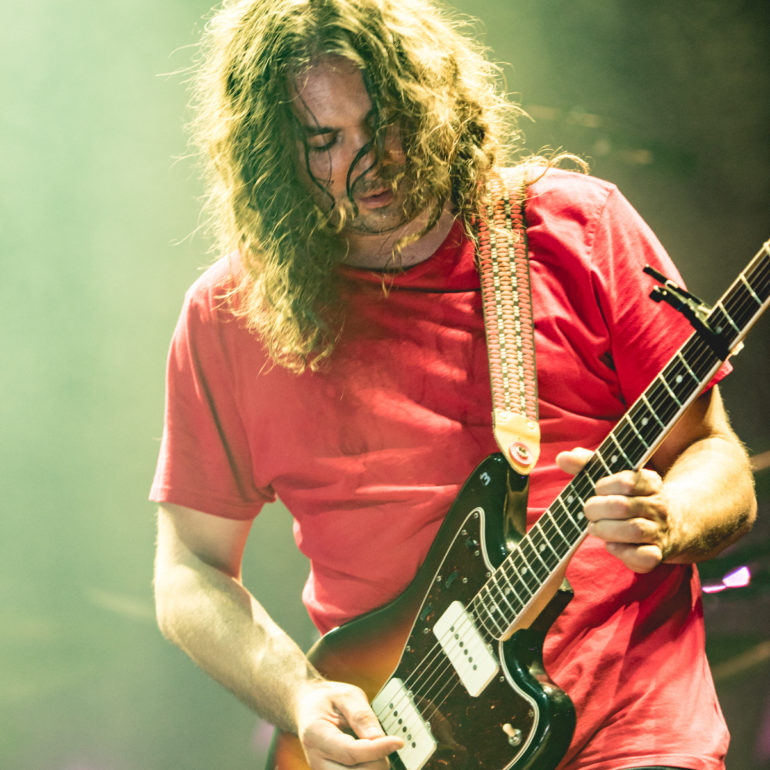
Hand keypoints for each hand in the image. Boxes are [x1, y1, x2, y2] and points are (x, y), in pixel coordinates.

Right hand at [294, 679, 402, 768]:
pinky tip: (368, 755)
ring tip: (373, 745)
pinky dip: (369, 767)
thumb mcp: (346, 695)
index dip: (377, 749)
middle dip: (379, 760)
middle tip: (385, 740)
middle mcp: (316, 760)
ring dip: (375, 765)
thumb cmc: (328, 700)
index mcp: (315, 735)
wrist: (308, 707)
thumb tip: (379, 739)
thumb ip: (361, 716)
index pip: (351, 753)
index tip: (398, 741)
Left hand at [556, 447, 674, 572]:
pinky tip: (611, 546)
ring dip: (606, 530)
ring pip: (634, 530)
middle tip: (588, 512)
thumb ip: (587, 464)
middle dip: (597, 510)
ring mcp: (659, 530)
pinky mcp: (657, 553)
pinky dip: (624, 553)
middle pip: (624, 507)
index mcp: (649, 482)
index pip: (627, 481)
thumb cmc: (626, 497)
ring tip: (594, 528)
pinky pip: (645, 557)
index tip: (596, 490)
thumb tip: (562, 457)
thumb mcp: (611, 476)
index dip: (603, 487)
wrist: (667, 525)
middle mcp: (658, 505)